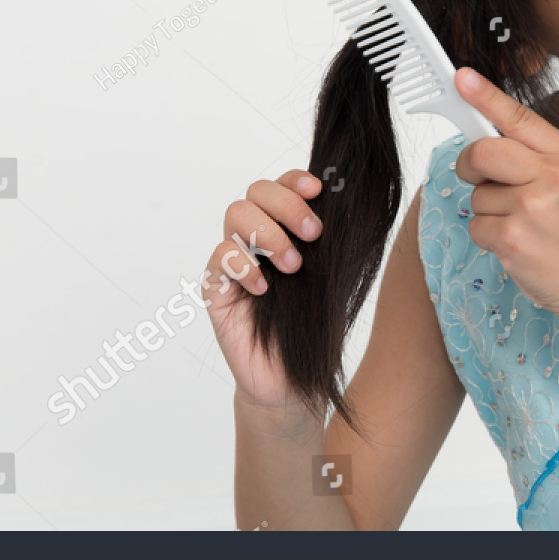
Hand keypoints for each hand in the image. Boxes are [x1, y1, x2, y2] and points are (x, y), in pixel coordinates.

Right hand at [205, 170, 325, 409]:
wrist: (294, 379)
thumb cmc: (312, 328)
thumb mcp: (330, 279)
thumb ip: (328, 242)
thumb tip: (343, 202)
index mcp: (284, 230)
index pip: (281, 187)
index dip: (294, 180)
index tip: (318, 189)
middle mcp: (255, 239)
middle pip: (255, 192)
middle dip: (287, 205)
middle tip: (313, 234)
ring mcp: (233, 261)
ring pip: (235, 214)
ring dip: (269, 234)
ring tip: (293, 267)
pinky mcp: (215, 288)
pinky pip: (219, 257)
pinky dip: (243, 265)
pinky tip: (264, 289)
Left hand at [451, 67, 558, 315]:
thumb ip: (537, 156)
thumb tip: (488, 135)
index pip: (519, 117)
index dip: (485, 96)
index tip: (461, 78)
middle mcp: (555, 176)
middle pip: (483, 151)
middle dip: (470, 164)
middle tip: (478, 177)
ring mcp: (533, 207)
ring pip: (477, 193)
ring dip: (488, 211)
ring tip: (523, 226)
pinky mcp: (514, 238)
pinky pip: (476, 224)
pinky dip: (488, 237)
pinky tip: (517, 245)